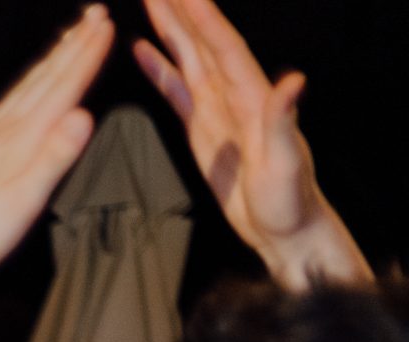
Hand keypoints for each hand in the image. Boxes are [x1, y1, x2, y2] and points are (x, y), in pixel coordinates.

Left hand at [0, 8, 113, 337]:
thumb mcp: (25, 199)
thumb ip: (54, 156)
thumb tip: (83, 116)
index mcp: (22, 138)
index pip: (63, 87)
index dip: (87, 56)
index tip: (106, 26)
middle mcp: (3, 130)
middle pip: (45, 78)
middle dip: (72, 46)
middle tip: (93, 14)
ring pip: (24, 88)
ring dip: (49, 61)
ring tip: (65, 39)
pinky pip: (5, 106)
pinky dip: (21, 88)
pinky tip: (19, 91)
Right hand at [134, 0, 369, 287]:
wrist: (282, 226)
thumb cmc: (288, 200)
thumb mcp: (286, 164)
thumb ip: (283, 122)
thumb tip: (292, 83)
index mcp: (252, 99)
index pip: (226, 50)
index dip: (206, 21)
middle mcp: (234, 96)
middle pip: (204, 43)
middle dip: (182, 12)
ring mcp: (216, 109)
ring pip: (189, 58)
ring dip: (170, 30)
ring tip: (150, 2)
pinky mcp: (202, 127)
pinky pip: (177, 90)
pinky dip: (160, 68)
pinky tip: (144, 51)